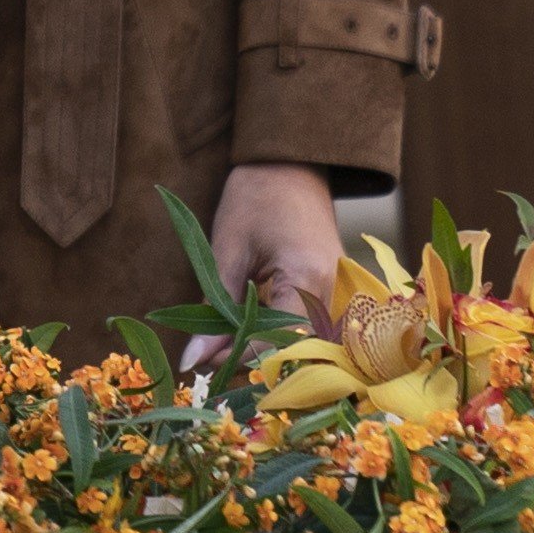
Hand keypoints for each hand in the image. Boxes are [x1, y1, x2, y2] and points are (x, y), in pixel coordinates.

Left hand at [184, 159, 339, 370]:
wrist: (290, 168)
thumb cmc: (255, 199)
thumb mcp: (227, 250)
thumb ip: (214, 307)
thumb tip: (192, 358)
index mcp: (309, 278)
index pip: (276, 342)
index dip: (237, 357)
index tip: (200, 364)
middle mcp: (335, 294)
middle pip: (293, 351)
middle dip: (249, 360)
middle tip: (207, 358)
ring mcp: (341, 296)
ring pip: (302, 346)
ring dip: (262, 350)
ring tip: (222, 344)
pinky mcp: (336, 295)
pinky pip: (309, 332)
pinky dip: (277, 337)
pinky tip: (247, 332)